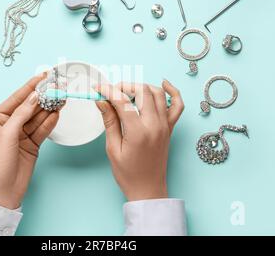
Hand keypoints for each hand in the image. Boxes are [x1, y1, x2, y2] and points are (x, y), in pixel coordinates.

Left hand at [0, 73, 59, 208]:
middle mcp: (8, 124)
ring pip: (38, 117)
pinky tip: (58, 113)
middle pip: (30, 106)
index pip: (17, 98)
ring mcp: (21, 134)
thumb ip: (22, 114)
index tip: (43, 76)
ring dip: (50, 108)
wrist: (2, 192)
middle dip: (44, 97)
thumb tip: (35, 96)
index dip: (30, 86)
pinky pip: (42, 129)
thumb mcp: (7, 135)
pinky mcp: (32, 144)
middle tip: (58, 86)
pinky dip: (50, 122)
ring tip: (62, 97)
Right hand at [95, 80, 183, 201]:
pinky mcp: (170, 128)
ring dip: (141, 87)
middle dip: (124, 86)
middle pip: (141, 91)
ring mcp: (165, 125)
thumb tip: (102, 100)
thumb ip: (109, 121)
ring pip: (157, 93)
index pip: (122, 101)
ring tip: (127, 92)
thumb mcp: (113, 149)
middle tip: (111, 92)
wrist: (148, 189)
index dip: (108, 90)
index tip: (98, 88)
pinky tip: (163, 84)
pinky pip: (177, 104)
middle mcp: (155, 125)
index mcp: (138, 132)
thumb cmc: (128, 174)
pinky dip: (172, 91)